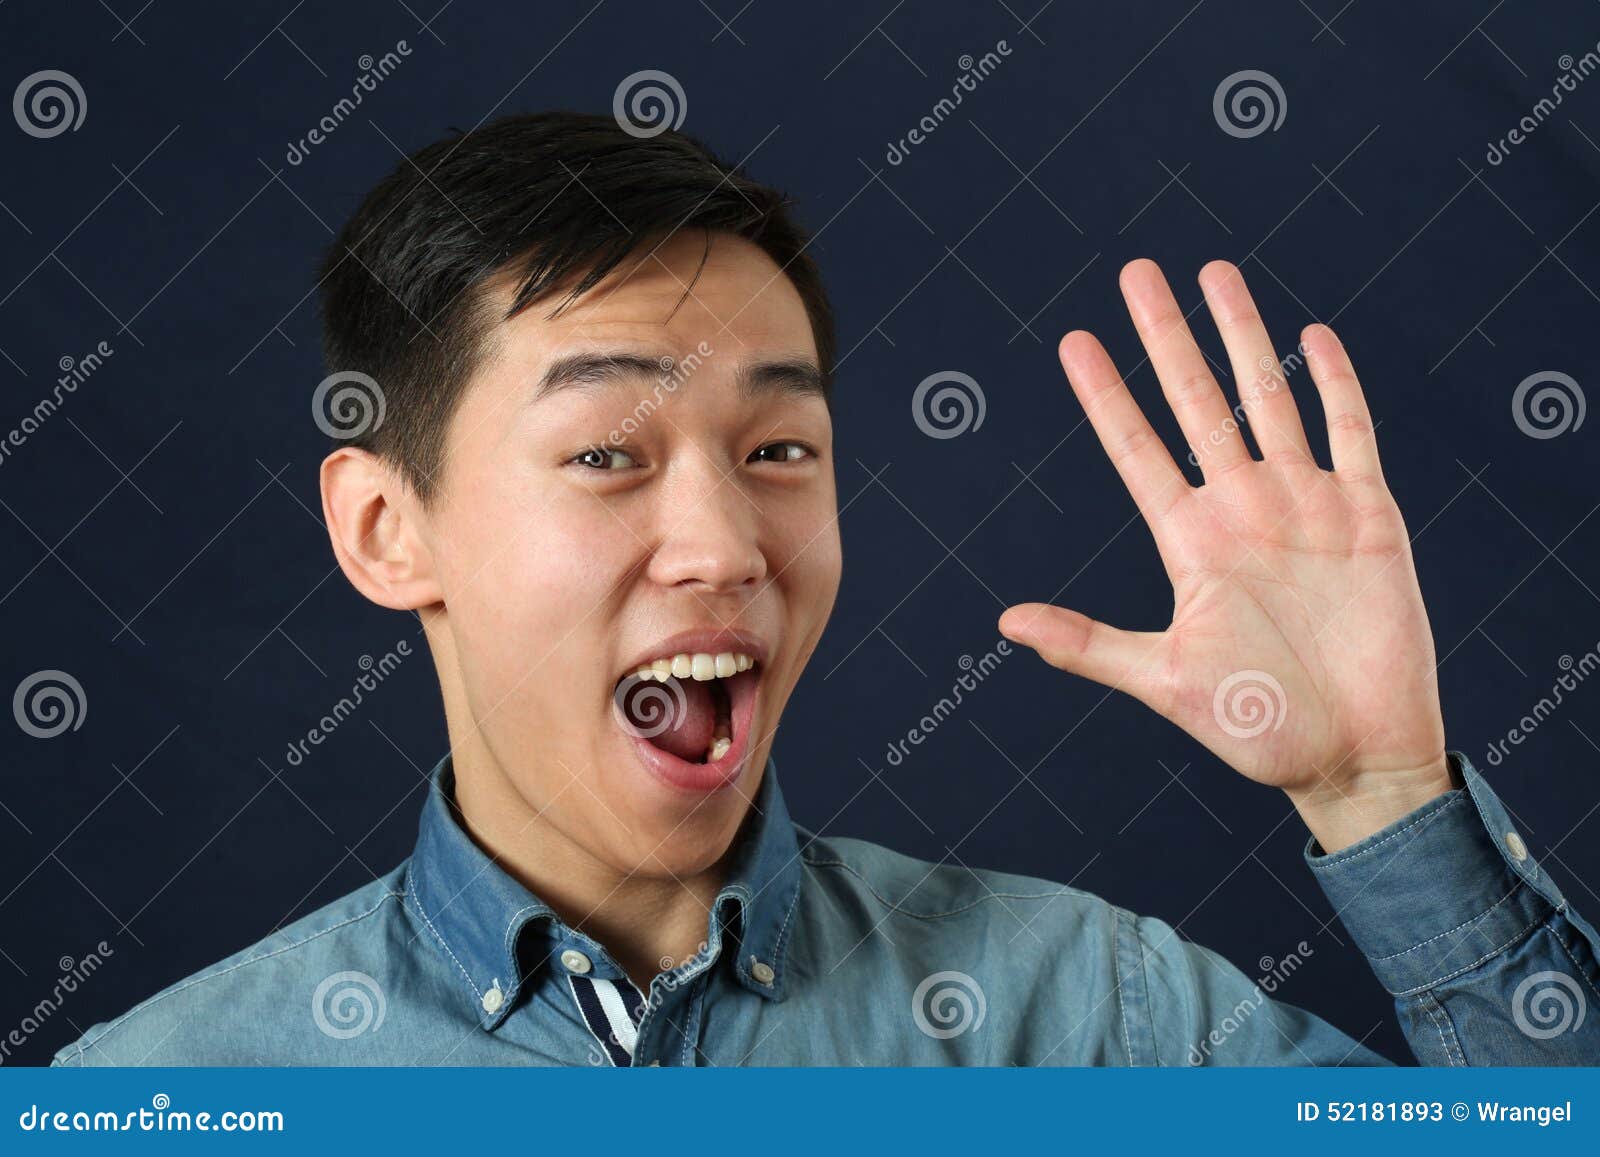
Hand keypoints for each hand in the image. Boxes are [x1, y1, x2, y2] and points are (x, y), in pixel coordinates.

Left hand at [999, 259, 1453, 851]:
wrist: (1358, 757)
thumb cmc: (1260, 730)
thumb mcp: (1165, 682)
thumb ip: (1088, 645)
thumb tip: (1005, 622)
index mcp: (1191, 542)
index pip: (1137, 448)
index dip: (1106, 394)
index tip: (1075, 341)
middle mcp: (1242, 510)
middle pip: (1196, 401)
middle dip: (1166, 336)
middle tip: (1136, 271)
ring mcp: (1305, 507)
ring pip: (1269, 398)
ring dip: (1242, 336)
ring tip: (1214, 273)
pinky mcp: (1369, 517)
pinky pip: (1351, 433)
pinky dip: (1335, 384)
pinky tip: (1311, 335)